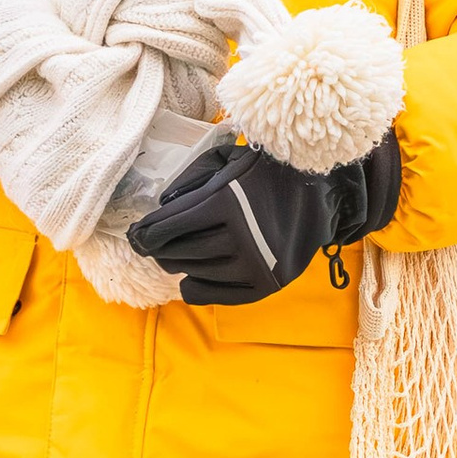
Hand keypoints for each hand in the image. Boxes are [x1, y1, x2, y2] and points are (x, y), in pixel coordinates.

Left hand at [126, 129, 401, 307]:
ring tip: (176, 255)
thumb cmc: (267, 169)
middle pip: (177, 253)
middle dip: (160, 248)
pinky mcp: (267, 283)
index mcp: (223, 202)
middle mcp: (238, 237)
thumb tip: (161, 209)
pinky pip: (219, 295)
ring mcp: (254, 264)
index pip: (165, 229)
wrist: (321, 190)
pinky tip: (192, 280)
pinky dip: (199, 288)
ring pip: (195, 273)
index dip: (144, 235)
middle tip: (154, 243)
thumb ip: (189, 182)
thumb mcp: (225, 162)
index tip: (136, 235)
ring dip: (180, 264)